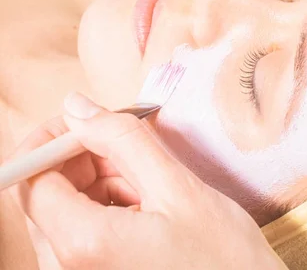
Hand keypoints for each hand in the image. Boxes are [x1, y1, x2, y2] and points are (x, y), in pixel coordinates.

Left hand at [10, 93, 285, 269]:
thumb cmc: (222, 257)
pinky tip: (145, 200)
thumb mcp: (178, 187)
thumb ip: (122, 140)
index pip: (29, 177)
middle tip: (129, 145)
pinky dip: (108, 202)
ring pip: (65, 205)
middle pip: (45, 191)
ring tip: (147, 179)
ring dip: (100, 178)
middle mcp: (68, 266)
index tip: (87, 119)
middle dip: (82, 156)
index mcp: (84, 244)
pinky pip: (81, 226)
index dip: (52, 138)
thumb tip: (77, 107)